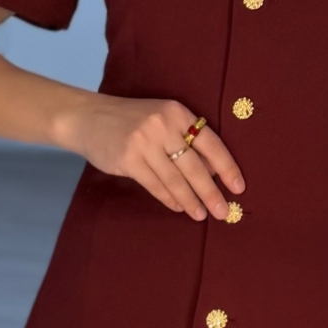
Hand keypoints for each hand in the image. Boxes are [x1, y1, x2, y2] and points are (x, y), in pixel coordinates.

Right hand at [66, 92, 245, 219]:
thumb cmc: (132, 121)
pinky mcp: (128, 159)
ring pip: (176, 179)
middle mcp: (163, 125)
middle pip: (195, 166)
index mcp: (178, 113)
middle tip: (223, 211)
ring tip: (202, 215)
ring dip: (191, 201)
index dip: (227, 167)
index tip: (238, 187)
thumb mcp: (161, 120)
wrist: (89, 118)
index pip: (210, 143)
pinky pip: (155, 185)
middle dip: (211, 192)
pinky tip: (178, 207)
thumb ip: (184, 141)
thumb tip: (212, 175)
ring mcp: (144, 142)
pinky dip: (169, 198)